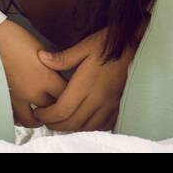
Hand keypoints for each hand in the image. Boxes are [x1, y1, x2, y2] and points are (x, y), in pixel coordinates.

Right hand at [0, 19, 68, 126]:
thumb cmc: (17, 38)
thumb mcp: (42, 50)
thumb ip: (51, 68)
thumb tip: (57, 78)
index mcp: (46, 77)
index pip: (66, 95)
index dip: (71, 94)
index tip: (71, 91)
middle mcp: (34, 91)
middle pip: (52, 109)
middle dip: (57, 107)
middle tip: (59, 104)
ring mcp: (18, 97)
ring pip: (33, 120)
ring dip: (39, 118)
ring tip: (42, 116)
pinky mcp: (6, 98)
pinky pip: (15, 117)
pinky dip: (20, 118)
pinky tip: (23, 114)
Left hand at [30, 22, 145, 132]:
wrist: (133, 46)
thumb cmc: (107, 45)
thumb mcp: (85, 45)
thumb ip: (63, 57)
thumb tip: (41, 57)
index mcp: (86, 84)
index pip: (62, 110)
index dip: (47, 116)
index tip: (39, 112)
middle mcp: (97, 98)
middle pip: (72, 123)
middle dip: (55, 125)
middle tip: (46, 119)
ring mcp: (109, 104)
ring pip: (86, 127)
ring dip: (71, 128)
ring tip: (61, 121)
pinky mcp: (117, 106)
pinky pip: (102, 125)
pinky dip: (89, 127)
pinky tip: (82, 120)